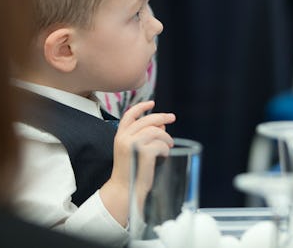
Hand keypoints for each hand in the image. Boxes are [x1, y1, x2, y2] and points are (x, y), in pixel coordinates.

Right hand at [99, 100, 175, 226]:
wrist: (124, 190)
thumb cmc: (131, 171)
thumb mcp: (133, 150)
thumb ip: (143, 136)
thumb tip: (161, 125)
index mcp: (119, 136)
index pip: (129, 115)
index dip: (141, 107)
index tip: (152, 102)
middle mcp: (124, 138)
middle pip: (147, 120)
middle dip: (162, 117)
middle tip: (172, 118)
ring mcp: (133, 144)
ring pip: (156, 131)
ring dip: (166, 137)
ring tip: (169, 144)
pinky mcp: (143, 152)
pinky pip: (161, 144)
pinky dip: (166, 149)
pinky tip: (164, 156)